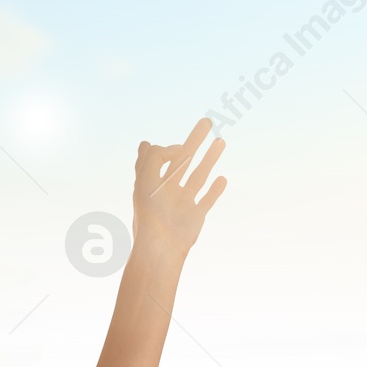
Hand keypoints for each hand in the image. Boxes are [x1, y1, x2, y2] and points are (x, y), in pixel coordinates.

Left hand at [132, 117, 227, 260]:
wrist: (161, 246)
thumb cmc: (149, 213)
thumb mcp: (145, 178)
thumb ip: (155, 156)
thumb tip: (177, 148)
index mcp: (152, 182)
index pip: (155, 158)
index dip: (162, 149)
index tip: (171, 148)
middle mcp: (167, 191)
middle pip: (183, 159)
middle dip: (194, 140)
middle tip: (207, 121)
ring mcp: (183, 203)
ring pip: (199, 175)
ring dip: (210, 158)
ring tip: (221, 141)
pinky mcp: (196, 215)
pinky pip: (207, 199)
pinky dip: (215, 190)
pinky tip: (222, 178)